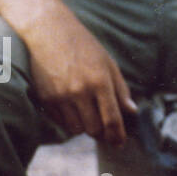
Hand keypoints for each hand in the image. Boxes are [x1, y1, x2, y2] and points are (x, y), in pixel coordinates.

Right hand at [26, 11, 136, 146]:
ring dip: (85, 127)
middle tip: (106, 130)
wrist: (50, 32)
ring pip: (76, 129)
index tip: (120, 143)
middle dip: (102, 133)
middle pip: (94, 129)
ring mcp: (60, 96)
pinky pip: (60, 121)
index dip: (117, 135)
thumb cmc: (84, 46)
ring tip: (89, 114)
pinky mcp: (45, 98)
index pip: (112, 119)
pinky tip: (73, 108)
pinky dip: (69, 120)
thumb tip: (131, 111)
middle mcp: (80, 92)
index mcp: (100, 82)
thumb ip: (120, 89)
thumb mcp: (108, 64)